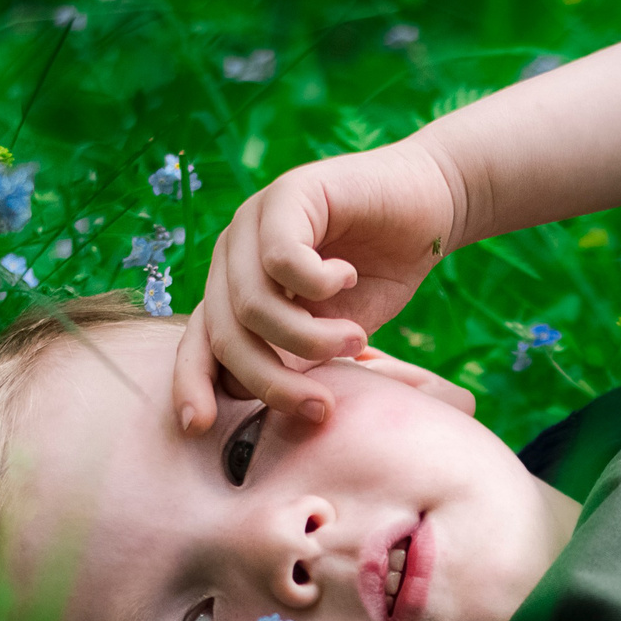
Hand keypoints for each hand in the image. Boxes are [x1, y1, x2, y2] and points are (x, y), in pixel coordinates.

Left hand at [172, 136, 461, 431]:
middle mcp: (234, 253)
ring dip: (311, 338)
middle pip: (227, 334)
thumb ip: (292, 359)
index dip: (192, 383)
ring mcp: (254, 220)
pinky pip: (281, 259)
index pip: (199, 341)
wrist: (429, 204)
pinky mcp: (287, 194)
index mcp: (236, 286)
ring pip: (253, 305)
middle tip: (322, 407)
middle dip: (271, 382)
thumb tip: (249, 401)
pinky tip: (349, 276)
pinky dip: (320, 284)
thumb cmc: (380, 272)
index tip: (199, 426)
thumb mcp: (331, 332)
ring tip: (356, 339)